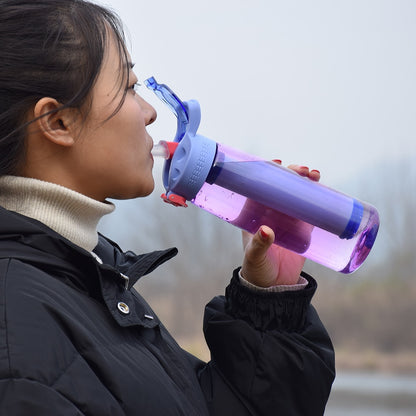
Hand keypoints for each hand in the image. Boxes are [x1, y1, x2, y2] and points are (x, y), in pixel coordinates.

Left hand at [240, 164, 319, 286]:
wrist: (273, 289)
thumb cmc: (257, 270)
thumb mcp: (255, 256)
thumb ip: (259, 245)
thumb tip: (267, 231)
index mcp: (254, 214)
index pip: (259, 187)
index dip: (267, 172)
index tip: (276, 163)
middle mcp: (271, 213)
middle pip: (281, 187)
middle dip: (291, 174)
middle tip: (301, 171)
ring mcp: (288, 219)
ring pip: (297, 194)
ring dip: (305, 182)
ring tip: (314, 175)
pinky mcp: (303, 229)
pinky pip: (312, 209)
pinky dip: (319, 198)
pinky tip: (326, 190)